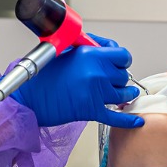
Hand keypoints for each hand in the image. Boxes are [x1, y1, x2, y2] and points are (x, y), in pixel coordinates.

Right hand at [11, 33, 143, 127]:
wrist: (29, 98)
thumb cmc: (42, 75)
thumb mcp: (64, 51)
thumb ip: (87, 47)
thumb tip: (103, 46)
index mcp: (90, 55)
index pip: (122, 55)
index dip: (121, 59)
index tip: (116, 62)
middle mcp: (96, 73)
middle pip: (124, 75)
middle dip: (119, 77)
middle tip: (112, 78)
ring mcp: (96, 93)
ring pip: (124, 94)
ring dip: (124, 94)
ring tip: (123, 93)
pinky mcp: (92, 111)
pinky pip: (117, 116)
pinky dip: (128, 119)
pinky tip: (137, 120)